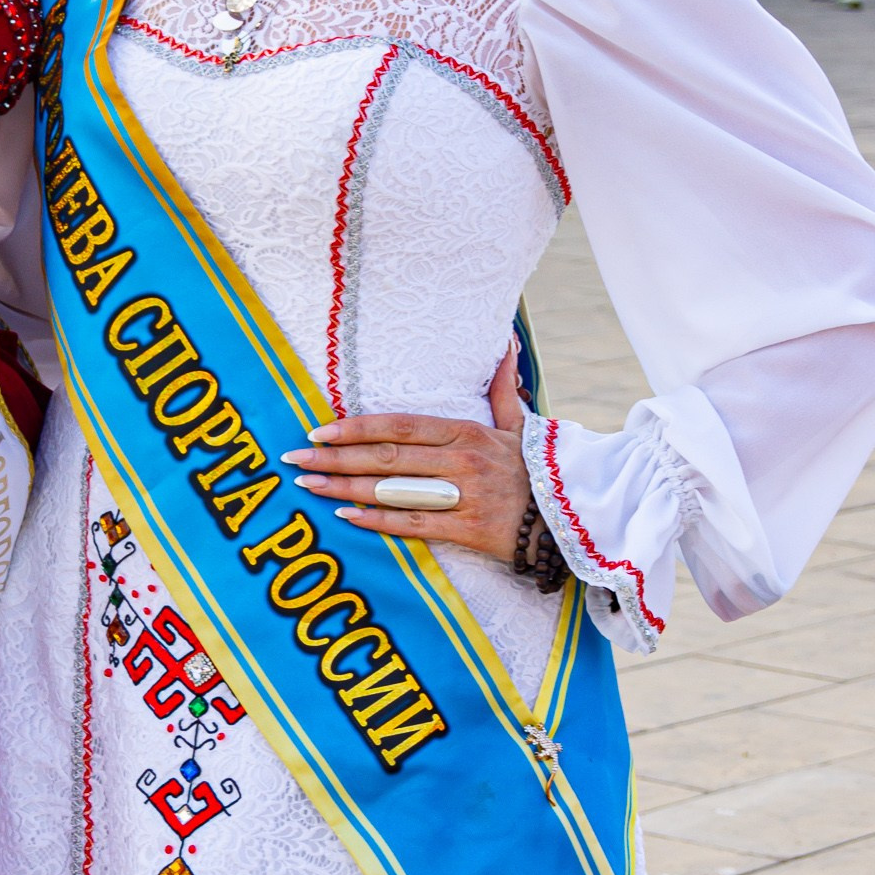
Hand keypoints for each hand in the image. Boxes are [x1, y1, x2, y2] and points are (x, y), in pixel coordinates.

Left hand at [281, 350, 532, 560]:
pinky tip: (344, 514)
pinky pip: (413, 525)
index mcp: (468, 431)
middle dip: (335, 456)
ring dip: (344, 486)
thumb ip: (503, 388)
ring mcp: (464, 496)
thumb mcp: (521, 425)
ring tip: (307, 483)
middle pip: (386, 457)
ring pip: (392, 490)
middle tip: (295, 457)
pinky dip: (376, 520)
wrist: (579, 515)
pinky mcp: (468, 530)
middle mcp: (462, 460)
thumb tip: (507, 344)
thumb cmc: (540, 469)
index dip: (356, 427)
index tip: (320, 429)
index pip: (400, 426)